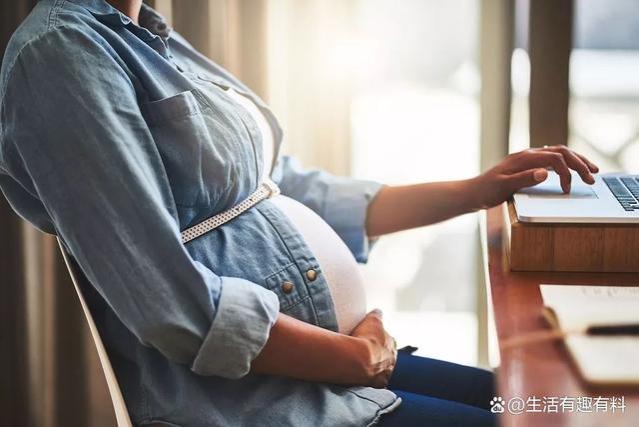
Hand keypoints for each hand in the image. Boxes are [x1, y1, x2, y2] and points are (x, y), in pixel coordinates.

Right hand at [350, 309, 397, 387]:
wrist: (357, 359)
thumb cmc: (366, 339)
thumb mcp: (373, 319)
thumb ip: (377, 315)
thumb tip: (378, 311)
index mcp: (392, 345)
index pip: (388, 341)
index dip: (379, 340)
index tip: (370, 339)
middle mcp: (392, 361)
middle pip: (385, 357)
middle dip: (377, 355)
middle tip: (363, 351)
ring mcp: (384, 374)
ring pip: (379, 371)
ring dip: (372, 368)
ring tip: (359, 364)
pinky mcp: (375, 384)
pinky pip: (371, 382)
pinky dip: (366, 379)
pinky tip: (358, 375)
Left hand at [472, 145, 598, 208]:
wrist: (472, 192)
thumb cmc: (486, 191)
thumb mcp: (504, 187)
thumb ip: (525, 179)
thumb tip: (546, 172)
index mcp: (524, 158)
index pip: (555, 158)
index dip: (567, 172)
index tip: (568, 189)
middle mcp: (527, 155)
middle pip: (561, 152)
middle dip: (579, 163)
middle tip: (593, 177)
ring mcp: (527, 158)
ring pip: (558, 153)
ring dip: (575, 160)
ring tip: (590, 170)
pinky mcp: (526, 164)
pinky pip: (551, 158)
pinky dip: (565, 162)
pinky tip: (570, 168)